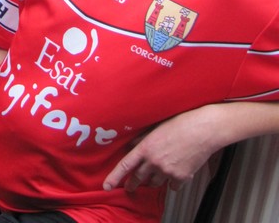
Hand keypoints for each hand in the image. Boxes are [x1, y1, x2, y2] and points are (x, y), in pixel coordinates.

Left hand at [104, 108, 220, 192]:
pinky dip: (172, 182)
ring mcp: (167, 171)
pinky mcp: (181, 177)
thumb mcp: (156, 127)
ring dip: (153, 180)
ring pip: (155, 183)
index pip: (125, 165)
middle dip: (133, 184)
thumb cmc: (181, 123)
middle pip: (139, 178)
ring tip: (155, 175)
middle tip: (130, 187)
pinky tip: (176, 173)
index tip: (107, 186)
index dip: (114, 177)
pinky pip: (172, 186)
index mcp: (146, 147)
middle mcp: (154, 161)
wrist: (203, 129)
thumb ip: (143, 137)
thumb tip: (132, 144)